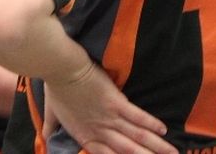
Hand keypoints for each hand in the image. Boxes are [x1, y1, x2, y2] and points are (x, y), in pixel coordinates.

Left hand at [43, 62, 174, 153]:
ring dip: (155, 146)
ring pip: (137, 136)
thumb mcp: (51, 114)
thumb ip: (51, 129)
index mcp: (85, 136)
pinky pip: (137, 116)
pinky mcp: (116, 102)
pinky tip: (163, 130)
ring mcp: (109, 118)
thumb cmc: (55, 89)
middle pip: (128, 151)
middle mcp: (100, 132)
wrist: (62, 69)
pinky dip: (151, 124)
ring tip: (171, 153)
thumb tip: (44, 138)